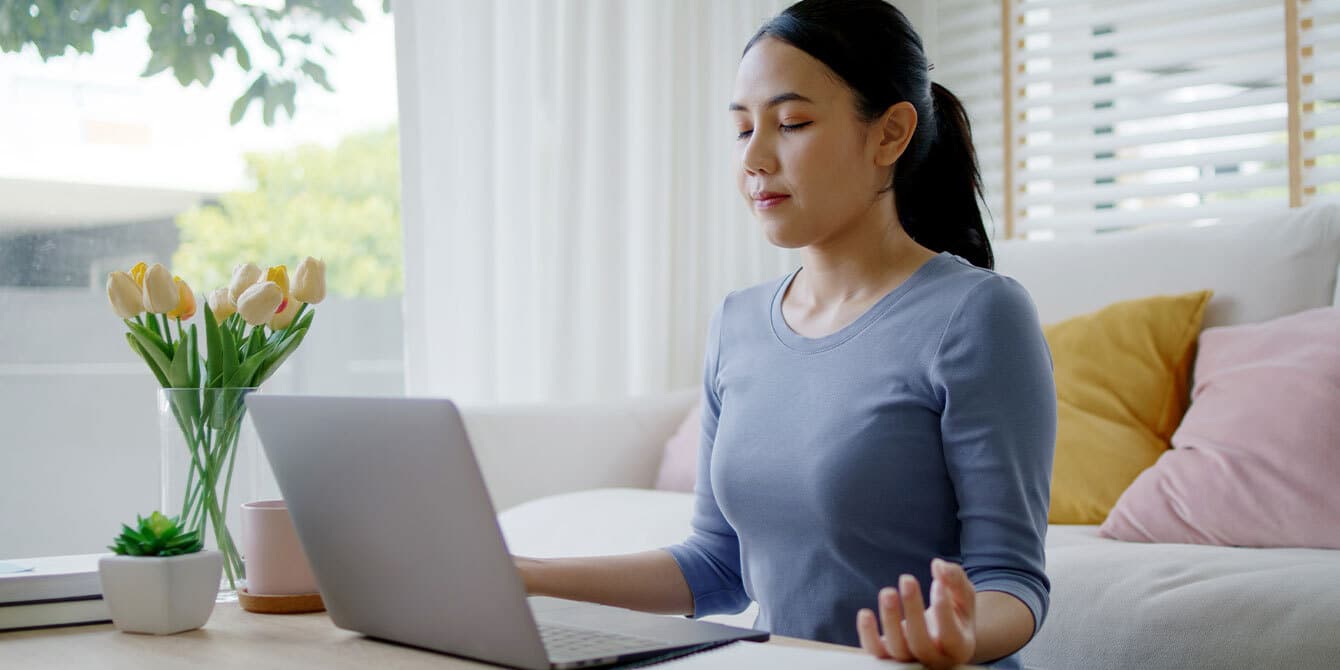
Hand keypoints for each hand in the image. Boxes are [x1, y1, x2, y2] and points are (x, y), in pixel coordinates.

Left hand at [855, 558, 975, 668]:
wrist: (941, 634)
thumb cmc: (955, 611)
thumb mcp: (963, 595)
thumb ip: (955, 579)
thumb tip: (938, 565)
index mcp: (959, 647)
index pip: (951, 636)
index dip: (944, 611)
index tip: (937, 583)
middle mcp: (935, 660)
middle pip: (921, 644)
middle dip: (912, 611)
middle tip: (907, 579)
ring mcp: (911, 661)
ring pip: (898, 649)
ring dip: (890, 619)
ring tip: (888, 592)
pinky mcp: (889, 656)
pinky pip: (876, 651)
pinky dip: (868, 635)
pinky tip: (865, 613)